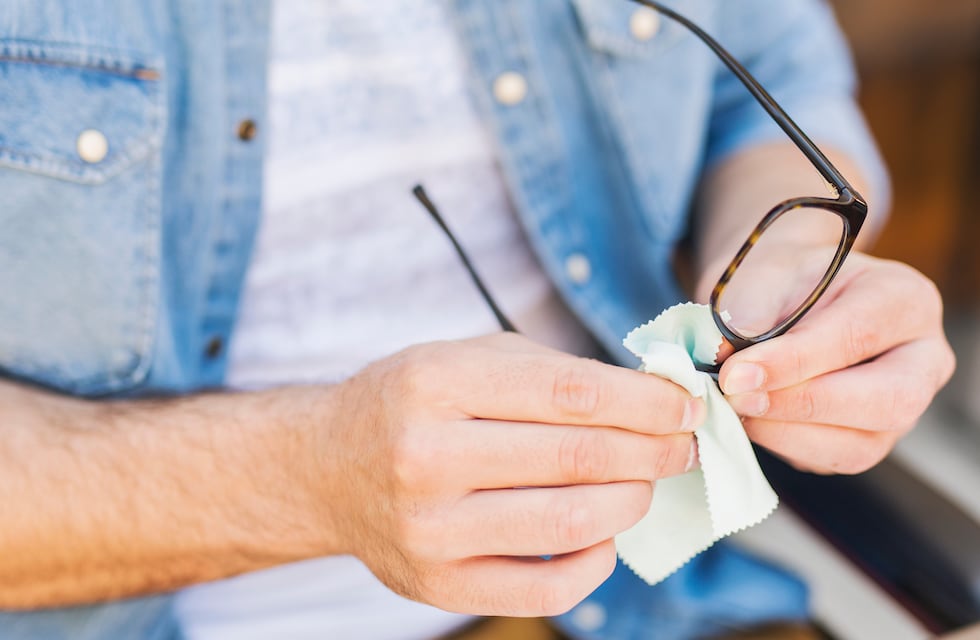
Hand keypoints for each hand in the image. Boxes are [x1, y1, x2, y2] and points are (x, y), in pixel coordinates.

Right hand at [312, 333, 702, 616]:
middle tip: (682, 445)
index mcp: (435, 385)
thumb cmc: (411, 404)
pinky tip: (605, 533)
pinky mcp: (438, 584)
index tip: (685, 404)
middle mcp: (426, 457)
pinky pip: (546, 588)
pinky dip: (595, 562)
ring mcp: (430, 529)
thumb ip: (552, 373)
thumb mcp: (466, 358)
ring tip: (646, 483)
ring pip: (569, 524)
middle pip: (578, 459)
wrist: (329, 467)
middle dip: (654, 450)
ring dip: (632, 502)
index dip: (646, 401)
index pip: (571, 394)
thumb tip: (650, 398)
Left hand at [708, 252, 954, 473]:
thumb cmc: (780, 283)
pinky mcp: (869, 441)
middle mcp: (922, 359)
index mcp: (905, 299)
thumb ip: (754, 320)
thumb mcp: (765, 279)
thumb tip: (735, 372)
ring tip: (735, 407)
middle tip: (738, 397)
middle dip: (803, 405)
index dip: (794, 361)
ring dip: (786, 433)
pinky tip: (748, 420)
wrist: (780, 298)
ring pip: (860, 445)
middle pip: (887, 401)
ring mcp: (903, 408)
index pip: (859, 335)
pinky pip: (832, 460)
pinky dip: (782, 445)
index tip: (737, 373)